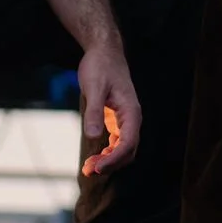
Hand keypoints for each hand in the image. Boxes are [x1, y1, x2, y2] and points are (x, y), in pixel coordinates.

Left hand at [75, 41, 140, 175]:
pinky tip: (95, 157)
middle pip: (129, 150)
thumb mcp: (94, 88)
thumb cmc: (100, 66)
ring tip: (89, 168)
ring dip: (109, 160)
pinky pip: (118, 141)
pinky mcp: (118, 118)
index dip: (114, 159)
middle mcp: (132, 117)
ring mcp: (126, 119)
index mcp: (131, 111)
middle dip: (111, 163)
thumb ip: (95, 112)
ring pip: (124, 148)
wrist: (104, 51)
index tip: (97, 168)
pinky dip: (108, 152)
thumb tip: (93, 137)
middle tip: (89, 171)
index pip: (128, 143)